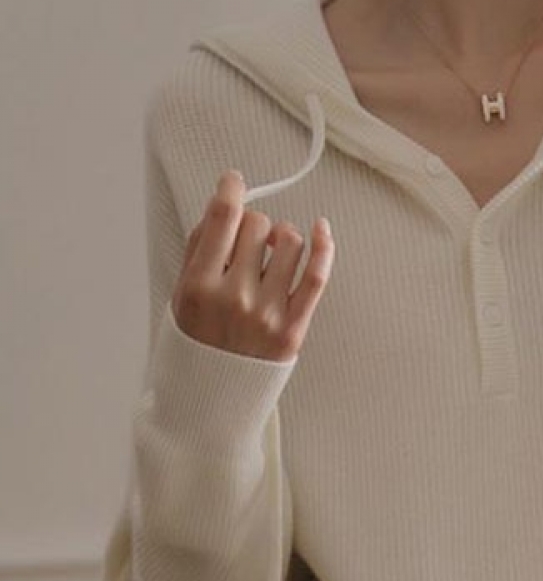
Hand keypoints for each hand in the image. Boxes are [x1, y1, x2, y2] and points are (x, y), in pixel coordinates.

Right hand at [171, 170, 335, 361]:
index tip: (234, 181)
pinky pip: (316, 276)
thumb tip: (224, 202)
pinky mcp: (293, 329)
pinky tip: (322, 230)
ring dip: (283, 237)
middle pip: (257, 227)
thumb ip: (198, 249)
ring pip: (290, 243)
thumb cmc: (197, 342)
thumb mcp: (179, 294)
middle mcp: (234, 298)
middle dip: (254, 225)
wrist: (211, 400)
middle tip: (249, 240)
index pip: (222, 218)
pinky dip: (324, 247)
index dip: (231, 189)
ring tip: (272, 253)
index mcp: (197, 286)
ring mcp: (266, 315)